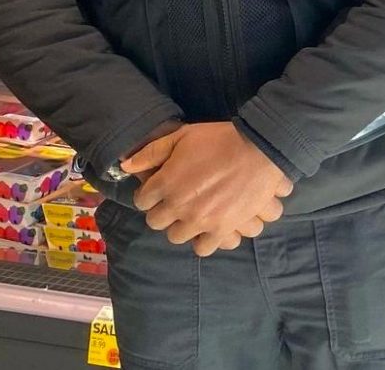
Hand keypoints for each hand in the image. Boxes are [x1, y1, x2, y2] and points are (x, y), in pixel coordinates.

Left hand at [121, 122, 293, 256]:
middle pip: (156, 222)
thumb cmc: (220, 139)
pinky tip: (209, 228)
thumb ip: (152, 151)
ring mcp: (199, 221)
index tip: (160, 187)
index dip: (150, 192)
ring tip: (193, 214)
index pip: (142, 199)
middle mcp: (178, 206)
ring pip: (177, 237)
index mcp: (166, 183)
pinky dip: (204, 240)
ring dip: (182, 226)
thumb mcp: (184, 135)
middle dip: (163, 210)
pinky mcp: (221, 230)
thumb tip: (125, 166)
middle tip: (177, 199)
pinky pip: (203, 248)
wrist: (259, 149)